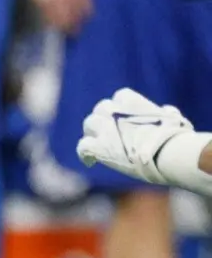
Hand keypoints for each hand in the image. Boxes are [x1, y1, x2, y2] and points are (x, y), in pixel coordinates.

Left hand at [76, 88, 195, 184]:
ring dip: (93, 133)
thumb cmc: (174, 137)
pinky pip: (83, 146)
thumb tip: (165, 110)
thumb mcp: (174, 119)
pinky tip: (91, 161)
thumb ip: (166, 112)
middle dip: (105, 118)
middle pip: (102, 108)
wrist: (164, 151)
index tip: (125, 118)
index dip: (121, 106)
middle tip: (110, 133)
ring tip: (101, 146)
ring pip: (90, 123)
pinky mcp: (98, 146)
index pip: (121, 96)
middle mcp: (115, 111)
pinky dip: (85, 153)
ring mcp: (105, 128)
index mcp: (133, 102)